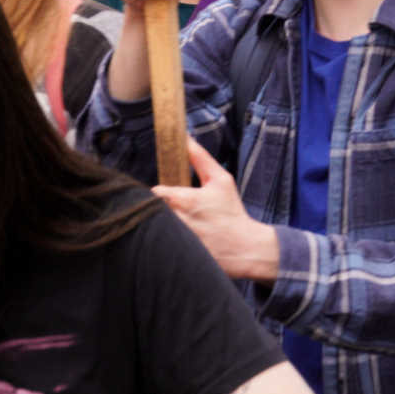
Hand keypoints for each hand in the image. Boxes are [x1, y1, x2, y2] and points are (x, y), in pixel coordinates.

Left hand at [155, 137, 279, 281]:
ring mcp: (174, 240)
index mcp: (184, 200)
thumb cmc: (231, 211)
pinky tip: (177, 239)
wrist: (243, 247)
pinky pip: (160, 244)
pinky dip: (164, 239)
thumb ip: (200, 158)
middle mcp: (175, 220)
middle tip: (172, 209)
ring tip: (177, 224)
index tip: (169, 193)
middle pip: (151, 210)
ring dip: (160, 223)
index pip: (154, 192)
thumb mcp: (221, 179)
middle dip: (157, 207)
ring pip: (155, 226)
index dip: (160, 192)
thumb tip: (185, 137)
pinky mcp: (174, 255)